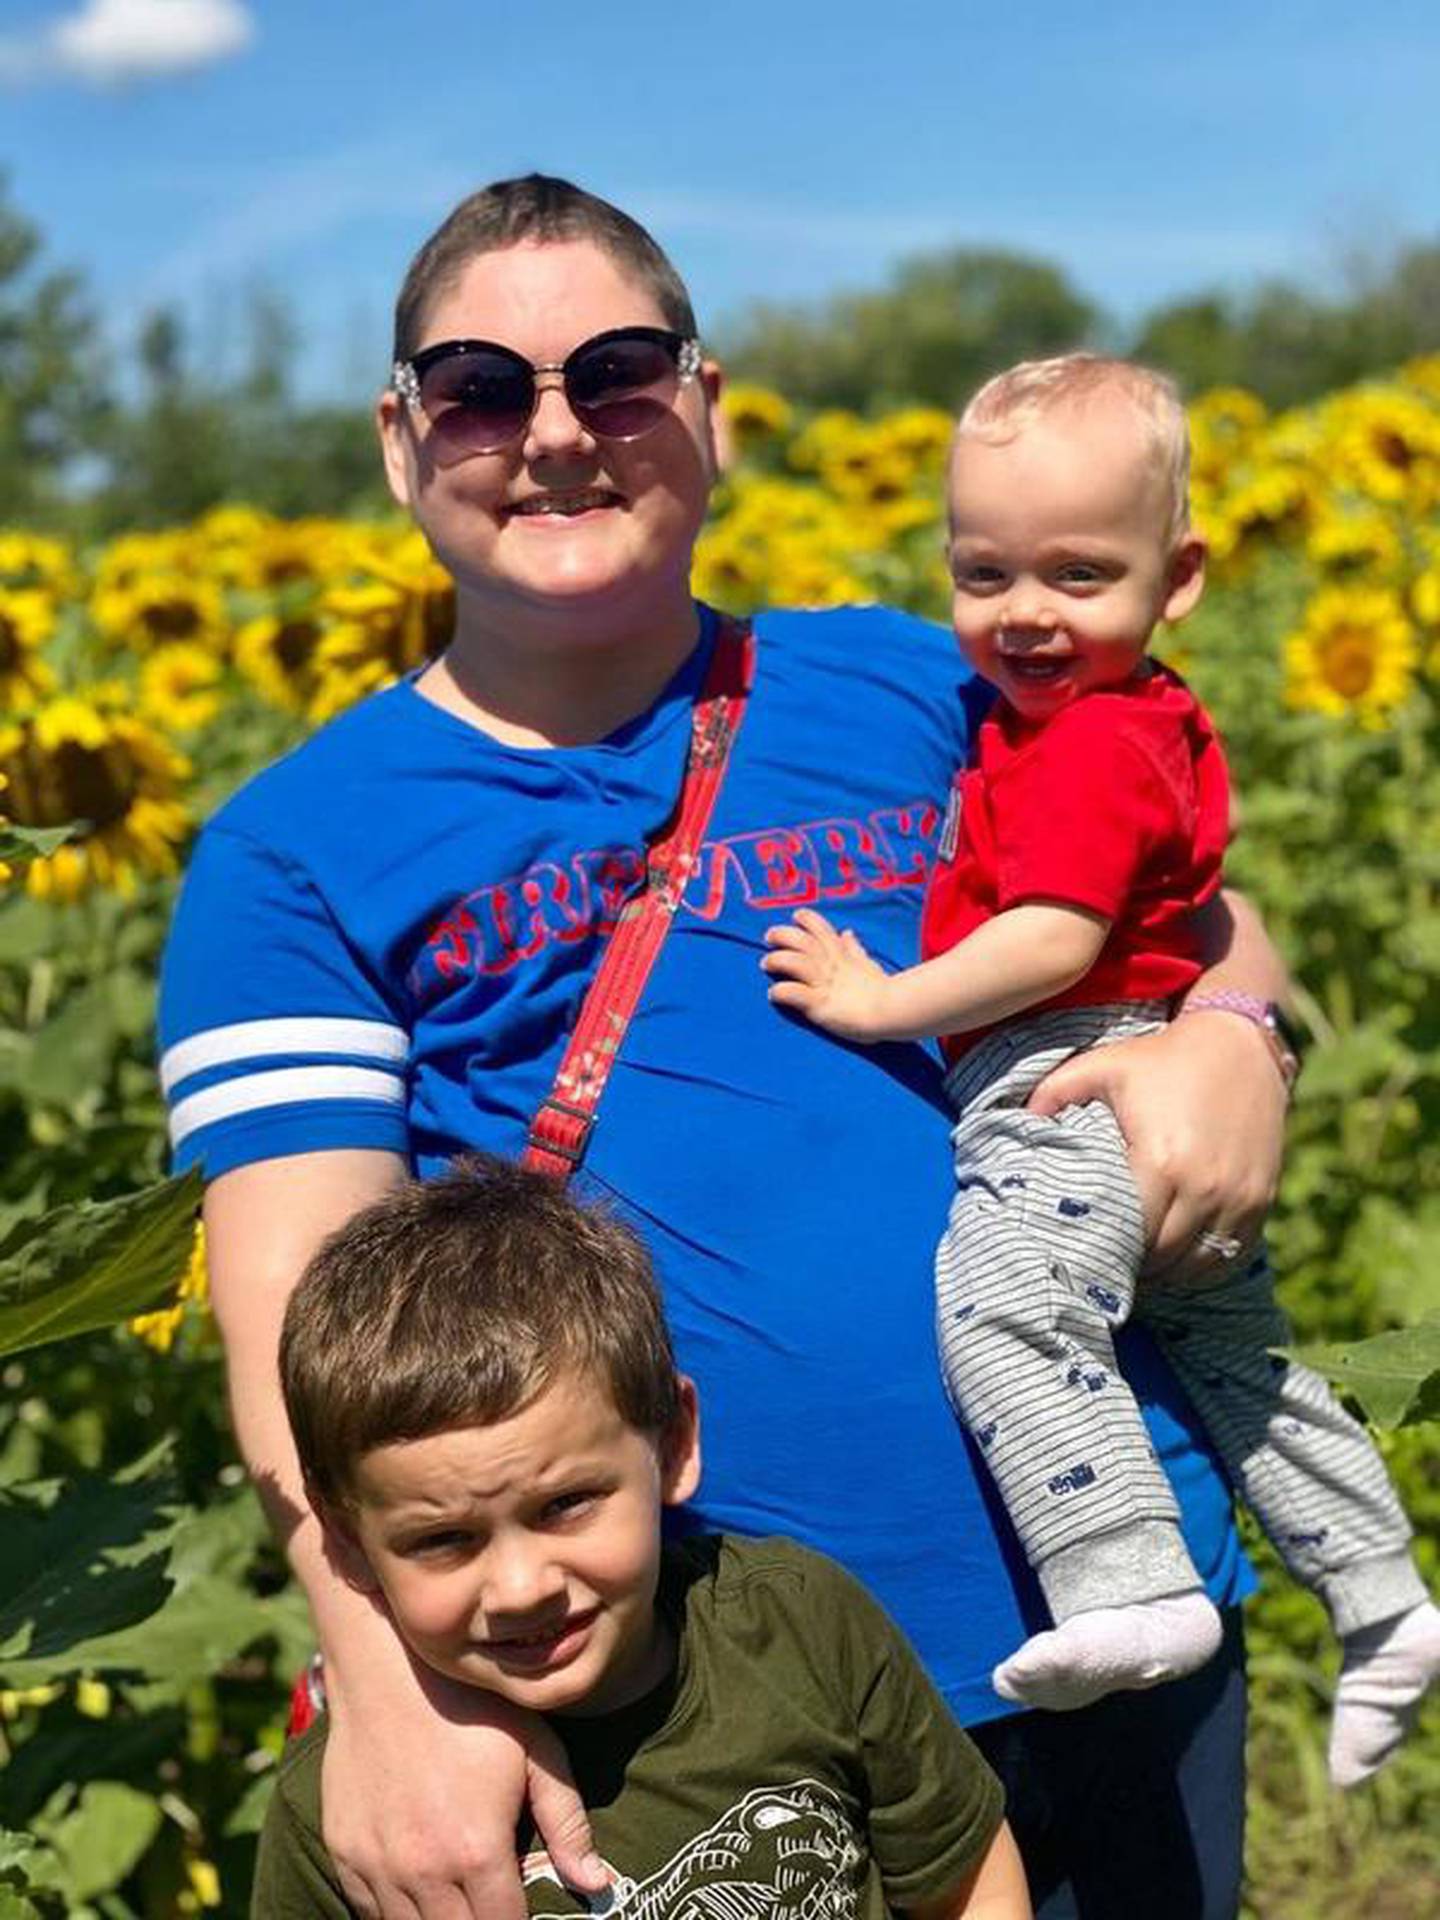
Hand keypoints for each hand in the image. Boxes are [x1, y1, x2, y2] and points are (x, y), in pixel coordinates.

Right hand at [321, 1665, 605, 1918]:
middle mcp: (424, 1870)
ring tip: (462, 1904)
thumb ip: (566, 1821)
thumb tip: (596, 1885)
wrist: (387, 1672)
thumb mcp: (536, 1750)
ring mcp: (378, 1865)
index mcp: (477, 1849)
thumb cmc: (471, 1707)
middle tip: (494, 1907)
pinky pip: (369, 1912)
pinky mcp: (344, 1854)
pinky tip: (421, 1895)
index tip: (524, 1915)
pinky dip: (398, 1913)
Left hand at [762, 908, 890, 1040]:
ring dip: (778, 960)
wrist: (892, 1013)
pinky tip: (773, 994)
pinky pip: (795, 994)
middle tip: (768, 935)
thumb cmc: (882, 992)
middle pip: (803, 941)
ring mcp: (825, 984)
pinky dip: (781, 992)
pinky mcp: (820, 1005)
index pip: (822, 929)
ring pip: (796, 963)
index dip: (807, 919)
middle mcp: (832, 966)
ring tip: (766, 963)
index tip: (796, 915)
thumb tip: (847, 933)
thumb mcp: (868, 964)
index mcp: (843, 956)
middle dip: (784, 934)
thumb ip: (854, 949)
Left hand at [1028, 1013, 1286, 1286]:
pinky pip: (1232, 1253)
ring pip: (1198, 1264)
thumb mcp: (1102, 1065)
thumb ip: (1053, 1094)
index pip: (1130, 1236)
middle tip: (1107, 1265)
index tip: (1086, 1253)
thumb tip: (1020, 1124)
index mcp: (1161, 1161)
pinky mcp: (1262, 1198)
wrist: (1238, 1042)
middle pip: (1162, 1258)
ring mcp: (1239, 1197)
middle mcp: (1204, 1187)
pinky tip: (1179, 1256)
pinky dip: (1204, 1262)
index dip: (1106, 1250)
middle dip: (1134, 1267)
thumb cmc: (1163, 1057)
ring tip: (1140, 1266)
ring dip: (1169, 1272)